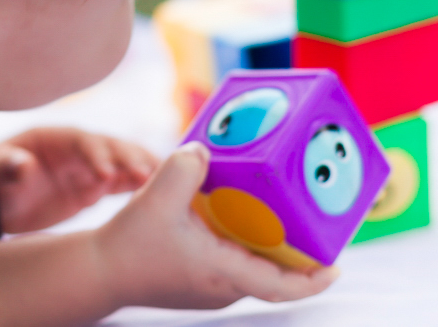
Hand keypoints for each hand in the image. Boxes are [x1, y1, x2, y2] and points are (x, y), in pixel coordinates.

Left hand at [0, 127, 158, 232]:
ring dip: (145, 170)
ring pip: (125, 163)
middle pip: (111, 148)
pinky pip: (125, 182)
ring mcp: (91, 165)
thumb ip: (8, 166)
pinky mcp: (97, 185)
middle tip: (150, 177)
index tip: (106, 176)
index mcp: (56, 139)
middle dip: (131, 160)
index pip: (83, 142)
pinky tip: (164, 195)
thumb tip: (23, 165)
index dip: (97, 155)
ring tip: (168, 184)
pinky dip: (143, 187)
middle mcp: (79, 148)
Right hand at [95, 142, 339, 307]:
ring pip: (256, 266)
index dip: (315, 279)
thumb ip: (183, 168)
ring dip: (273, 245)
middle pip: (276, 274)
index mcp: (223, 271)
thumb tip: (205, 150)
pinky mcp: (201, 277)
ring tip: (283, 211)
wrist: (100, 270)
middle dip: (300, 252)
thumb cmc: (128, 244)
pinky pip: (237, 261)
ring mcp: (213, 284)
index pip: (283, 287)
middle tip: (316, 221)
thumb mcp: (155, 199)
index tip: (336, 266)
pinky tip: (241, 215)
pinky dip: (248, 242)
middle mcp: (224, 284)